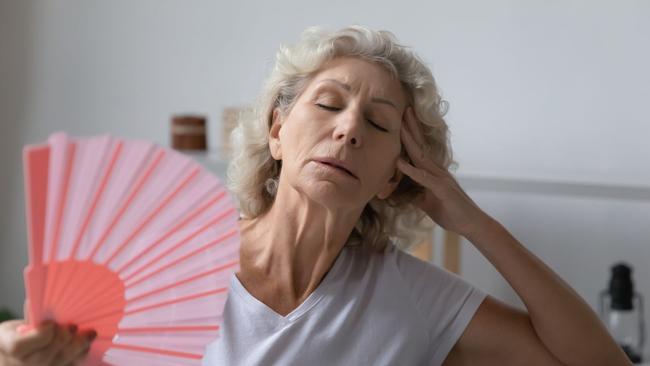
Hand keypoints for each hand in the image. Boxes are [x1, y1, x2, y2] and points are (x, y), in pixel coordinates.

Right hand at [0, 319, 95, 365]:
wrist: (15, 356)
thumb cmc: (18, 335)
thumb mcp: (17, 324)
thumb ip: (32, 316)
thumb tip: (44, 300)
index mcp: (7, 347)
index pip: (19, 347)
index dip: (39, 335)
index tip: (51, 323)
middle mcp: (21, 365)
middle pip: (43, 357)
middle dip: (62, 339)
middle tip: (73, 326)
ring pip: (59, 363)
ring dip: (77, 347)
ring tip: (89, 334)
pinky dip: (80, 355)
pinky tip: (86, 345)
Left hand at [397, 107, 494, 237]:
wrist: (471, 224)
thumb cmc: (450, 212)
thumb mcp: (426, 202)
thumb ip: (414, 193)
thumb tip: (399, 191)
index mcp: (433, 172)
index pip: (419, 150)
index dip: (410, 135)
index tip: (401, 120)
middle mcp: (437, 170)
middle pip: (421, 146)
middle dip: (410, 128)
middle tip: (402, 109)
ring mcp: (440, 178)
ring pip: (421, 156)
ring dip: (410, 141)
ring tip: (400, 126)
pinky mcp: (442, 189)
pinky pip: (424, 177)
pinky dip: (411, 170)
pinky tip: (400, 162)